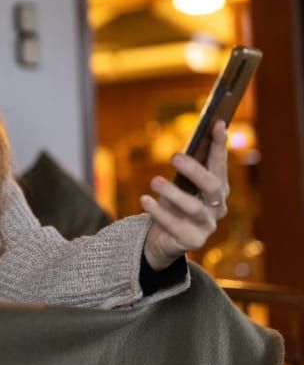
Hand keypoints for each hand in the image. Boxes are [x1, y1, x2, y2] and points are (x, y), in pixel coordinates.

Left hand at [141, 120, 229, 269]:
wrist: (164, 240)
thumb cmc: (172, 205)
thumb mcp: (178, 186)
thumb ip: (184, 171)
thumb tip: (181, 151)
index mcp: (217, 189)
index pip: (220, 164)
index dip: (219, 145)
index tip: (217, 123)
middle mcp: (217, 206)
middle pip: (212, 186)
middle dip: (195, 170)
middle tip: (174, 156)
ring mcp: (207, 225)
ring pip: (193, 208)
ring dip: (173, 193)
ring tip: (154, 181)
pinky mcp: (192, 241)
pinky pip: (175, 225)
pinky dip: (159, 212)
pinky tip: (145, 200)